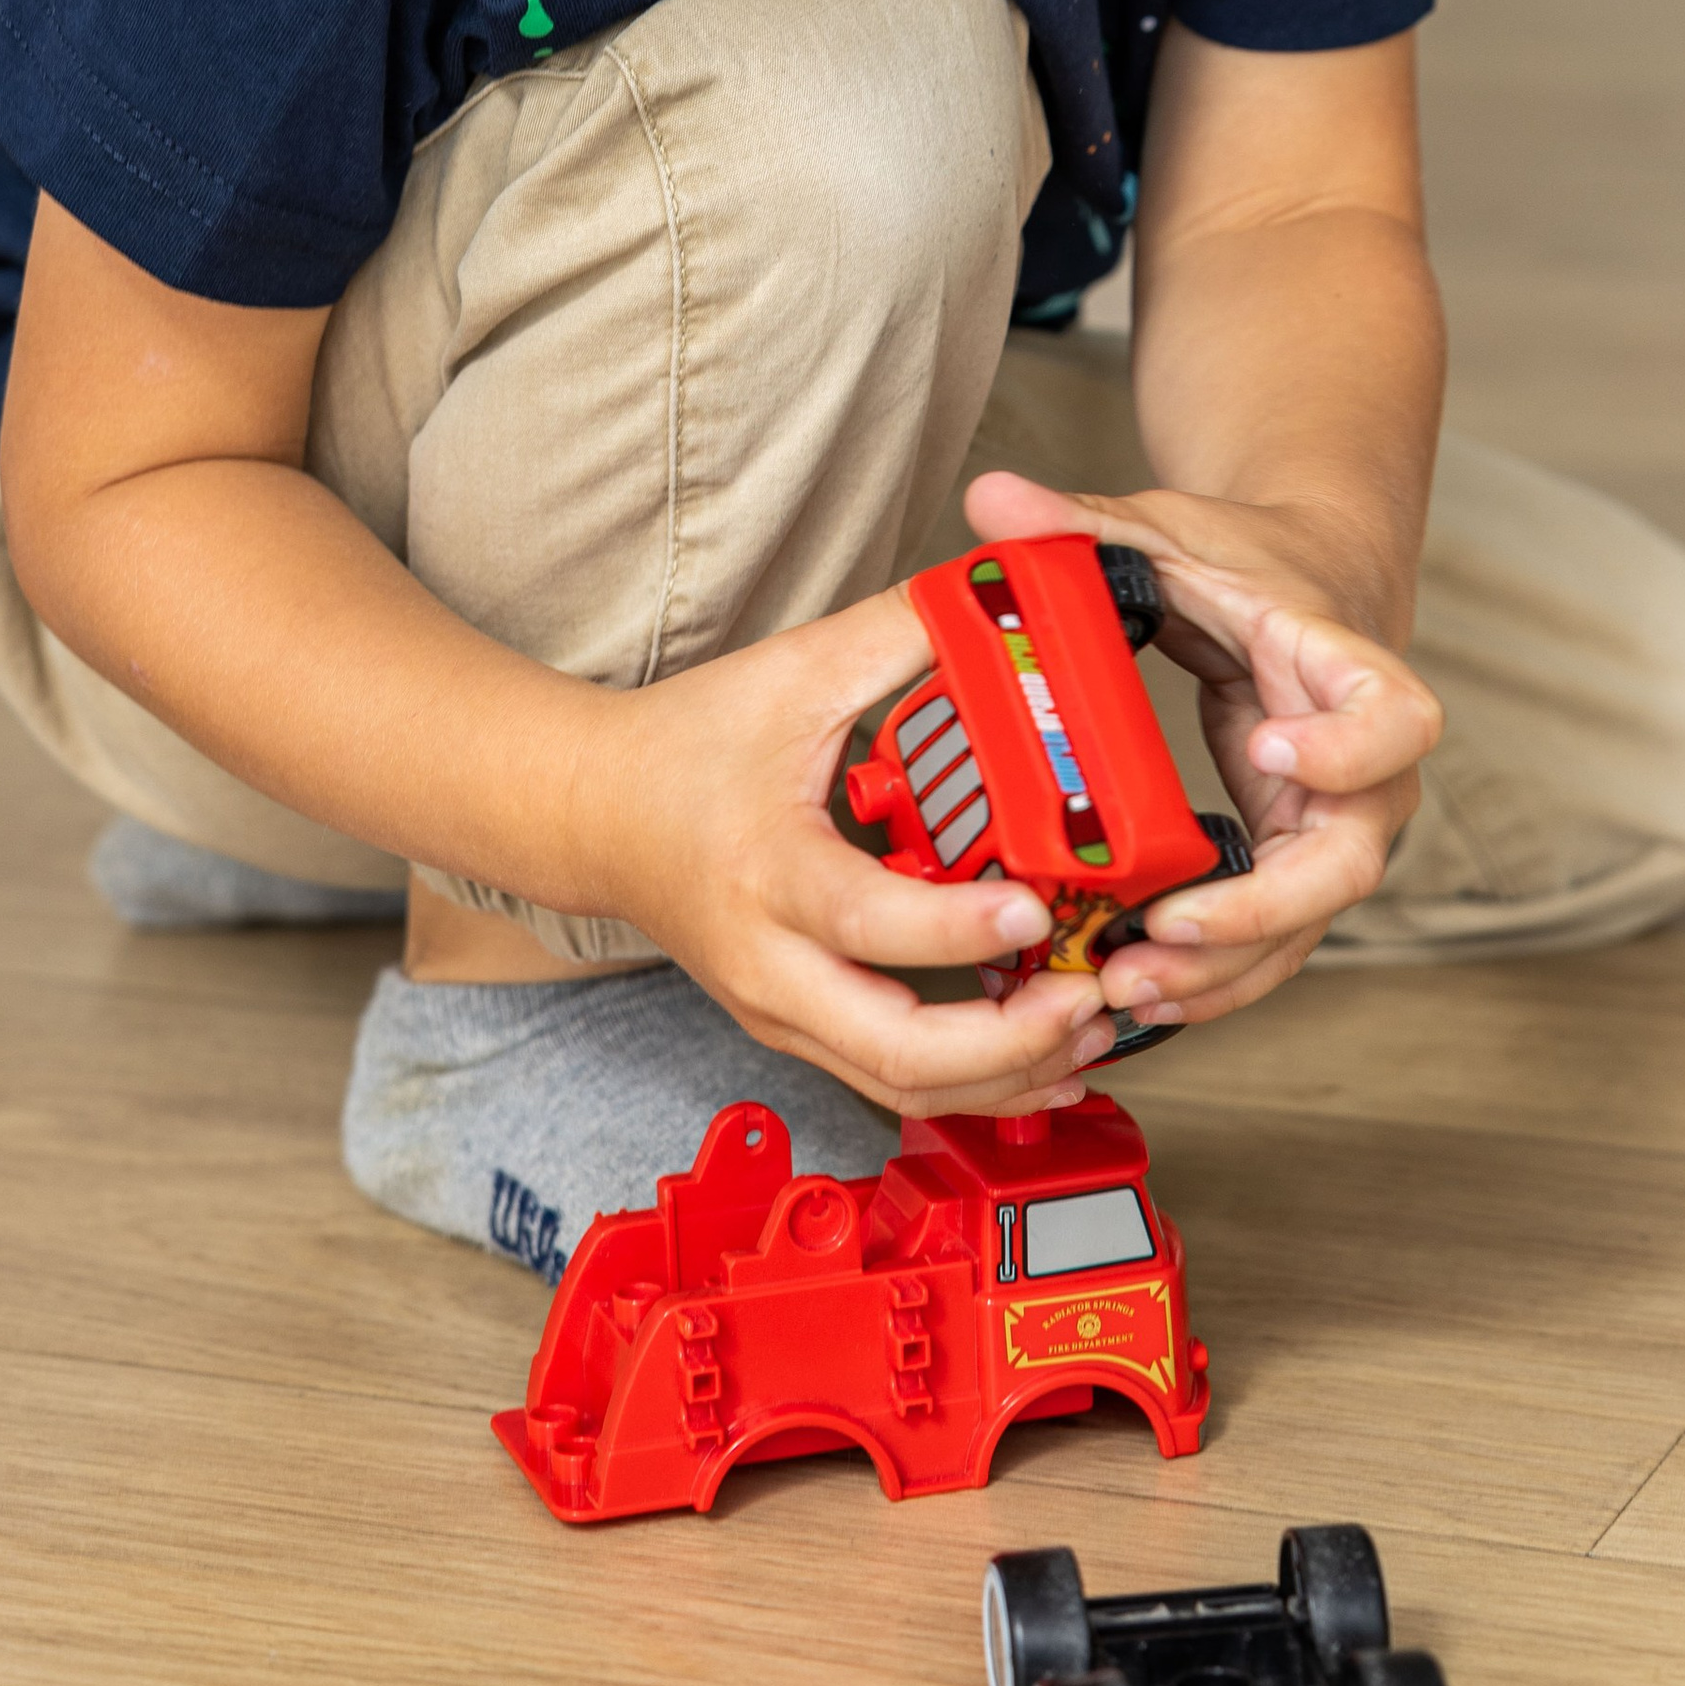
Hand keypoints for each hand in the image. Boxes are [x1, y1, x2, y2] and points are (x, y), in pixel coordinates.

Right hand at [575, 587, 1122, 1118]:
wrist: (593, 814)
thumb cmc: (684, 747)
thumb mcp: (793, 673)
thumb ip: (899, 633)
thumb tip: (995, 599)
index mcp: (768, 872)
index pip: (867, 921)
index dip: (958, 930)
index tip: (1035, 909)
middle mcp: (771, 964)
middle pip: (896, 1053)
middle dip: (1011, 1043)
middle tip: (1092, 997)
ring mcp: (781, 1011)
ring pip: (903, 1086)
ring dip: (1010, 1074)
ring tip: (1090, 1028)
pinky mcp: (796, 1029)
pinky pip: (893, 1080)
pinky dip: (976, 1079)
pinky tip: (1041, 1052)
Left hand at [961, 466, 1442, 1035]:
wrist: (1303, 589)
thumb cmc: (1244, 562)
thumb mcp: (1164, 529)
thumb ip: (1079, 520)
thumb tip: (989, 498)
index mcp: (1341, 666)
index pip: (1393, 714)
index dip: (1349, 745)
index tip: (1272, 749)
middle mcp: (1358, 764)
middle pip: (1351, 857)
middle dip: (1264, 908)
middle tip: (1170, 925)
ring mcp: (1330, 823)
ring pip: (1307, 923)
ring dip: (1225, 968)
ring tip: (1130, 987)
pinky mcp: (1291, 863)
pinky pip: (1271, 940)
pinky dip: (1213, 975)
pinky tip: (1139, 996)